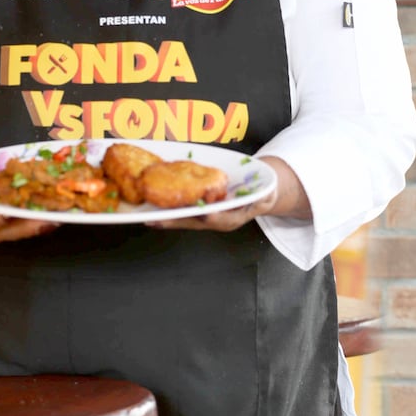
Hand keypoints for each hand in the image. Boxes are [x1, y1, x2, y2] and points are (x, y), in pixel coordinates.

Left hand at [145, 156, 307, 232]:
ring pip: (184, 218)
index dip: (207, 216)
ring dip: (166, 217)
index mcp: (233, 218)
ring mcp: (206, 216)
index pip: (218, 219)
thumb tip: (265, 194)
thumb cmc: (263, 193)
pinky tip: (155, 203)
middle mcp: (216, 219)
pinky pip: (183, 209)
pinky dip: (169, 207)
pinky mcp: (199, 209)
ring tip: (147, 216)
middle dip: (174, 221)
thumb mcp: (267, 195)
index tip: (198, 214)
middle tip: (156, 220)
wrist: (259, 194)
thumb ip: (264, 197)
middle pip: (193, 222)